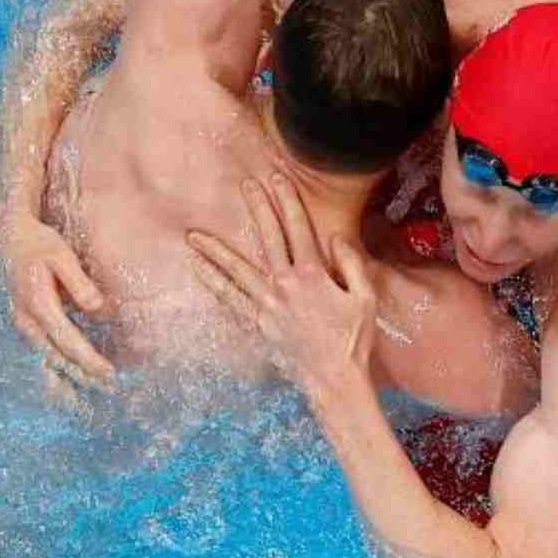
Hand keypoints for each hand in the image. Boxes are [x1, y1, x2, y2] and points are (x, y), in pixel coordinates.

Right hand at [0, 210, 116, 384]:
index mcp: (37, 304)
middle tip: (109, 388)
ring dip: (67, 379)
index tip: (109, 373)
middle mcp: (26, 320)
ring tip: (87, 398)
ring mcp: (23, 325)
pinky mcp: (26, 325)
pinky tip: (65, 389)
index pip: (67, 340)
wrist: (10, 237)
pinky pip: (41, 354)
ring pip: (46, 359)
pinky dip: (53, 372)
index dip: (88, 359)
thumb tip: (98, 308)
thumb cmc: (39, 244)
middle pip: (56, 356)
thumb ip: (79, 283)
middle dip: (82, 375)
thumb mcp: (61, 256)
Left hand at [183, 174, 377, 396]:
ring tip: (193, 236)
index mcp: (312, 275)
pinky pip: (231, 302)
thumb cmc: (354, 340)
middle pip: (267, 239)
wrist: (334, 380)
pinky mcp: (258, 325)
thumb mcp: (365, 298)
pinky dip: (214, 285)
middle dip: (257, 209)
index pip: (298, 228)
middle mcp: (285, 286)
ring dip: (214, 252)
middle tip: (244, 185)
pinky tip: (200, 272)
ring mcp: (267, 306)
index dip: (287, 200)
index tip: (277, 178)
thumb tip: (335, 239)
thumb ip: (351, 265)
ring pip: (236, 271)